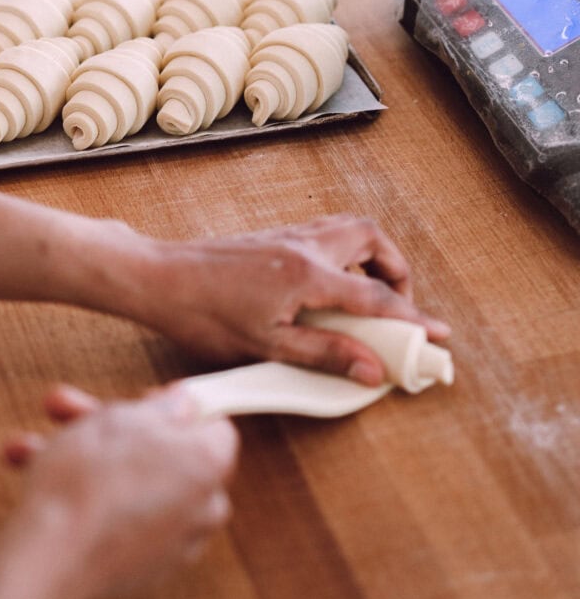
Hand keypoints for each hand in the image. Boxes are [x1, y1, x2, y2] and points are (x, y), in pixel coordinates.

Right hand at [4, 386, 238, 597]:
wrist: (50, 559)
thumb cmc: (89, 479)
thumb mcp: (122, 419)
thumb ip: (161, 408)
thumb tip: (185, 406)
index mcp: (209, 464)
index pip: (213, 426)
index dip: (177, 406)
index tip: (140, 399)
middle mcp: (201, 508)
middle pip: (161, 453)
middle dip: (107, 428)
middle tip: (68, 410)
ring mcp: (170, 543)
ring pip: (127, 483)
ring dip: (78, 457)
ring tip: (27, 444)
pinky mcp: (138, 569)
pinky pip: (114, 518)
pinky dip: (82, 496)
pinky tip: (30, 472)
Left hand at [137, 214, 449, 384]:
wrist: (158, 278)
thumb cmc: (203, 315)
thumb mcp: (266, 346)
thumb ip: (324, 355)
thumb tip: (372, 371)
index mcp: (308, 274)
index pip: (376, 296)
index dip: (413, 318)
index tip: (439, 335)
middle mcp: (304, 245)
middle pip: (371, 238)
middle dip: (397, 268)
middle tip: (399, 304)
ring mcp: (287, 236)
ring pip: (348, 228)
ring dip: (371, 254)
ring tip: (371, 292)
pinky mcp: (272, 236)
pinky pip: (325, 231)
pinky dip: (345, 250)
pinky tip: (332, 282)